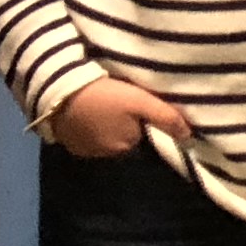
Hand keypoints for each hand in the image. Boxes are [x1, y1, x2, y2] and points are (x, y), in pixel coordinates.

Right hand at [51, 77, 195, 160]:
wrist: (56, 92)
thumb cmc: (104, 96)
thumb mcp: (140, 101)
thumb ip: (165, 117)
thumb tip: (189, 136)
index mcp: (124, 146)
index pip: (142, 135)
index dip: (143, 119)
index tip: (139, 103)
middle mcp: (104, 154)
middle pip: (123, 137)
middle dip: (125, 123)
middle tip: (120, 98)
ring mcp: (82, 149)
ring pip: (103, 135)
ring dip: (105, 123)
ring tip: (102, 101)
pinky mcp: (64, 140)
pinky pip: (83, 133)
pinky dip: (87, 124)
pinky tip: (85, 107)